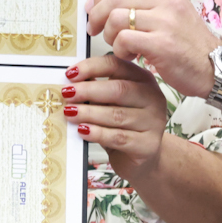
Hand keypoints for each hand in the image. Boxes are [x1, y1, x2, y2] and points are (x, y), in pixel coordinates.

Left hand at [62, 53, 169, 175]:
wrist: (143, 156)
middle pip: (119, 89)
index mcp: (142, 78)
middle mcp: (152, 97)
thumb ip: (96, 90)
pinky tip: (83, 131)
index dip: (91, 67)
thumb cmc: (123, 125)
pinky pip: (119, 137)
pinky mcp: (148, 145)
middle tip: (67, 94)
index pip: (116, 65)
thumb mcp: (111, 103)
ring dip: (89, 113)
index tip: (70, 74)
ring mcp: (154, 121)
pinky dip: (98, 133)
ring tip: (69, 113)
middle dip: (88, 91)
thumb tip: (70, 82)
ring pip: (117, 115)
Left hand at [87, 0, 220, 97]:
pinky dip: (120, 49)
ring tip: (119, 46)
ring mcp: (165, 21)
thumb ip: (146, 5)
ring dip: (110, 35)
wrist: (214, 68)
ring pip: (117, 17)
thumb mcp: (171, 15)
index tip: (91, 8)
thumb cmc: (188, 45)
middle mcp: (167, 1)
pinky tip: (130, 56)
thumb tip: (109, 2)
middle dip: (98, 14)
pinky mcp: (162, 43)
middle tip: (94, 29)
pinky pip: (125, 39)